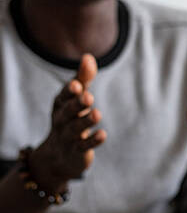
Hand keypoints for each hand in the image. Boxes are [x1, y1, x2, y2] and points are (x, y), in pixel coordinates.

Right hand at [30, 54, 105, 190]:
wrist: (58, 156)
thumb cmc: (70, 118)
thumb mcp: (75, 98)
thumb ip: (83, 78)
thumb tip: (88, 56)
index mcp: (60, 105)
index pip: (63, 96)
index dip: (69, 91)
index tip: (78, 85)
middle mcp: (61, 120)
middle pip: (68, 112)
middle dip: (77, 104)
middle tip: (88, 97)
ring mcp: (68, 137)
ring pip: (75, 129)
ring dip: (86, 122)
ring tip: (97, 114)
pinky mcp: (77, 152)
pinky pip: (84, 146)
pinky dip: (92, 141)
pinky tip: (103, 135)